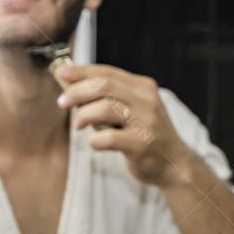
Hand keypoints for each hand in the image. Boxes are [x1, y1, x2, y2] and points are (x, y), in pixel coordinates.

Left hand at [54, 63, 192, 186]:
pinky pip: (108, 138)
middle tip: (62, 102)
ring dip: (83, 116)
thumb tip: (72, 83)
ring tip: (78, 124)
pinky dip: (94, 140)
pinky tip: (95, 142)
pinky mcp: (142, 144)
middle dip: (76, 92)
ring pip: (104, 108)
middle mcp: (147, 101)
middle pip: (104, 86)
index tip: (60, 72)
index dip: (81, 71)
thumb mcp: (134, 108)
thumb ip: (111, 95)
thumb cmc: (145, 133)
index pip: (107, 72)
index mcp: (144, 87)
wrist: (173, 163)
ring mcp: (146, 122)